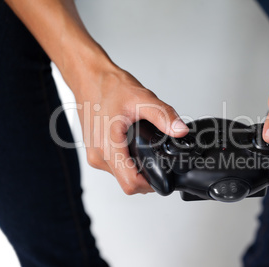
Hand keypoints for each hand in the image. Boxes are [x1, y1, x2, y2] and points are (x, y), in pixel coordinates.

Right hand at [67, 59, 188, 194]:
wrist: (89, 79)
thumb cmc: (109, 87)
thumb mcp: (142, 99)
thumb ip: (164, 116)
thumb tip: (180, 131)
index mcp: (108, 146)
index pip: (130, 184)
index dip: (150, 185)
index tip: (163, 176)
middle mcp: (98, 156)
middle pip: (127, 183)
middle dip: (147, 177)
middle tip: (159, 160)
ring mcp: (94, 155)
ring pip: (121, 176)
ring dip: (136, 170)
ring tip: (145, 149)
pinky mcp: (94, 152)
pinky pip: (114, 167)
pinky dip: (127, 162)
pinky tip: (133, 146)